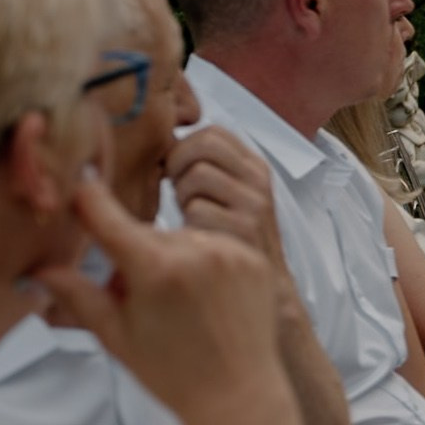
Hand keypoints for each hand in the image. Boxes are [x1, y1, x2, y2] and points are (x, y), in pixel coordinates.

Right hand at [34, 174, 283, 423]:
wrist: (238, 394)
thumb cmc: (171, 373)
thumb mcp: (115, 335)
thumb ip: (76, 294)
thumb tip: (35, 269)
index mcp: (155, 268)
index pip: (105, 214)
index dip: (85, 198)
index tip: (75, 180)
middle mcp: (196, 250)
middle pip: (145, 234)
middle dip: (134, 258)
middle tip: (138, 300)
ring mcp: (231, 251)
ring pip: (181, 238)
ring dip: (171, 259)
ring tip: (178, 305)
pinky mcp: (255, 257)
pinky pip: (216, 245)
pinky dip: (204, 262)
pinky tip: (206, 299)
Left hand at [166, 126, 284, 267]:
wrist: (262, 291)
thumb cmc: (229, 242)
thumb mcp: (229, 196)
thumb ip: (207, 168)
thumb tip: (162, 147)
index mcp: (253, 167)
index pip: (212, 132)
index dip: (182, 148)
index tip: (176, 173)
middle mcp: (258, 181)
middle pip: (204, 145)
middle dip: (177, 165)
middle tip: (175, 192)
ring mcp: (255, 205)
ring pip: (197, 175)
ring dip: (182, 198)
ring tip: (189, 218)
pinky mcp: (246, 230)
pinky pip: (198, 210)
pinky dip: (188, 226)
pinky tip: (196, 240)